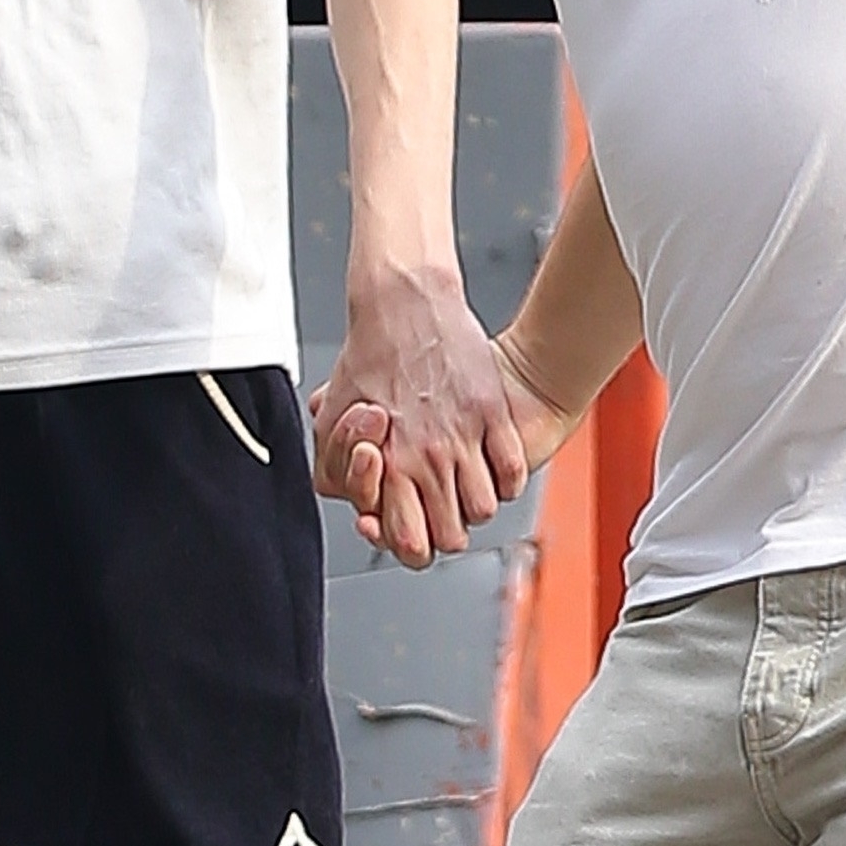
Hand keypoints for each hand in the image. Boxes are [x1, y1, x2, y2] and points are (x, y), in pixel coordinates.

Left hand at [310, 266, 526, 570]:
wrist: (404, 301)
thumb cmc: (367, 355)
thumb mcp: (332, 418)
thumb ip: (338, 471)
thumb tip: (360, 506)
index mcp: (389, 463)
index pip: (411, 544)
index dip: (412, 544)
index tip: (411, 525)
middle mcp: (428, 456)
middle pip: (453, 536)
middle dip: (445, 527)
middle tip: (439, 505)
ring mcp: (463, 435)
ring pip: (484, 509)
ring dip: (475, 500)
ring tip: (464, 480)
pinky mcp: (491, 412)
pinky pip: (513, 473)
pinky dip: (504, 476)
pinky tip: (489, 461)